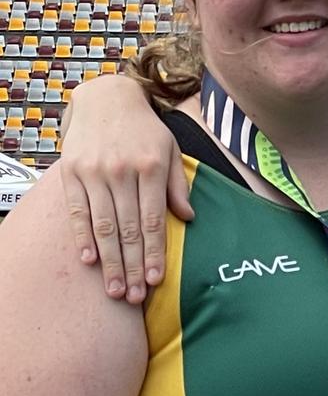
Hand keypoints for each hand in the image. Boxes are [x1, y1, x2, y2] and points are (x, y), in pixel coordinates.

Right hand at [60, 75, 192, 303]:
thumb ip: (177, 186)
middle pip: (127, 229)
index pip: (153, 220)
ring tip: (116, 289)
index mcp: (150, 168)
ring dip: (109, 261)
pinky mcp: (71, 173)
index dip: (154, 253)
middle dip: (132, 266)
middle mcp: (121, 172)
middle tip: (136, 296)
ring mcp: (93, 173)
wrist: (106, 98)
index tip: (157, 279)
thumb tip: (188, 218)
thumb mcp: (169, 151)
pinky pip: (77, 211)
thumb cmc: (145, 130)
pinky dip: (82, 237)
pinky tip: (89, 261)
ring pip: (102, 225)